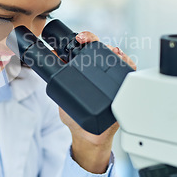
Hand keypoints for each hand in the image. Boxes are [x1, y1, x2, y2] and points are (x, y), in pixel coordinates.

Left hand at [58, 31, 136, 172]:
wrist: (88, 138)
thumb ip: (56, 83)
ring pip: (115, 57)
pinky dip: (128, 64)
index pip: (83, 48)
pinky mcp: (123, 88)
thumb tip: (47, 67)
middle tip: (86, 40)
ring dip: (113, 50)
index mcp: (82, 70)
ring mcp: (111, 79)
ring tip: (110, 50)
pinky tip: (123, 60)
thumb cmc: (75, 118)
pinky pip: (129, 73)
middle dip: (94, 40)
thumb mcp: (61, 97)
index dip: (83, 38)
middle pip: (100, 48)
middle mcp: (97, 72)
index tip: (78, 38)